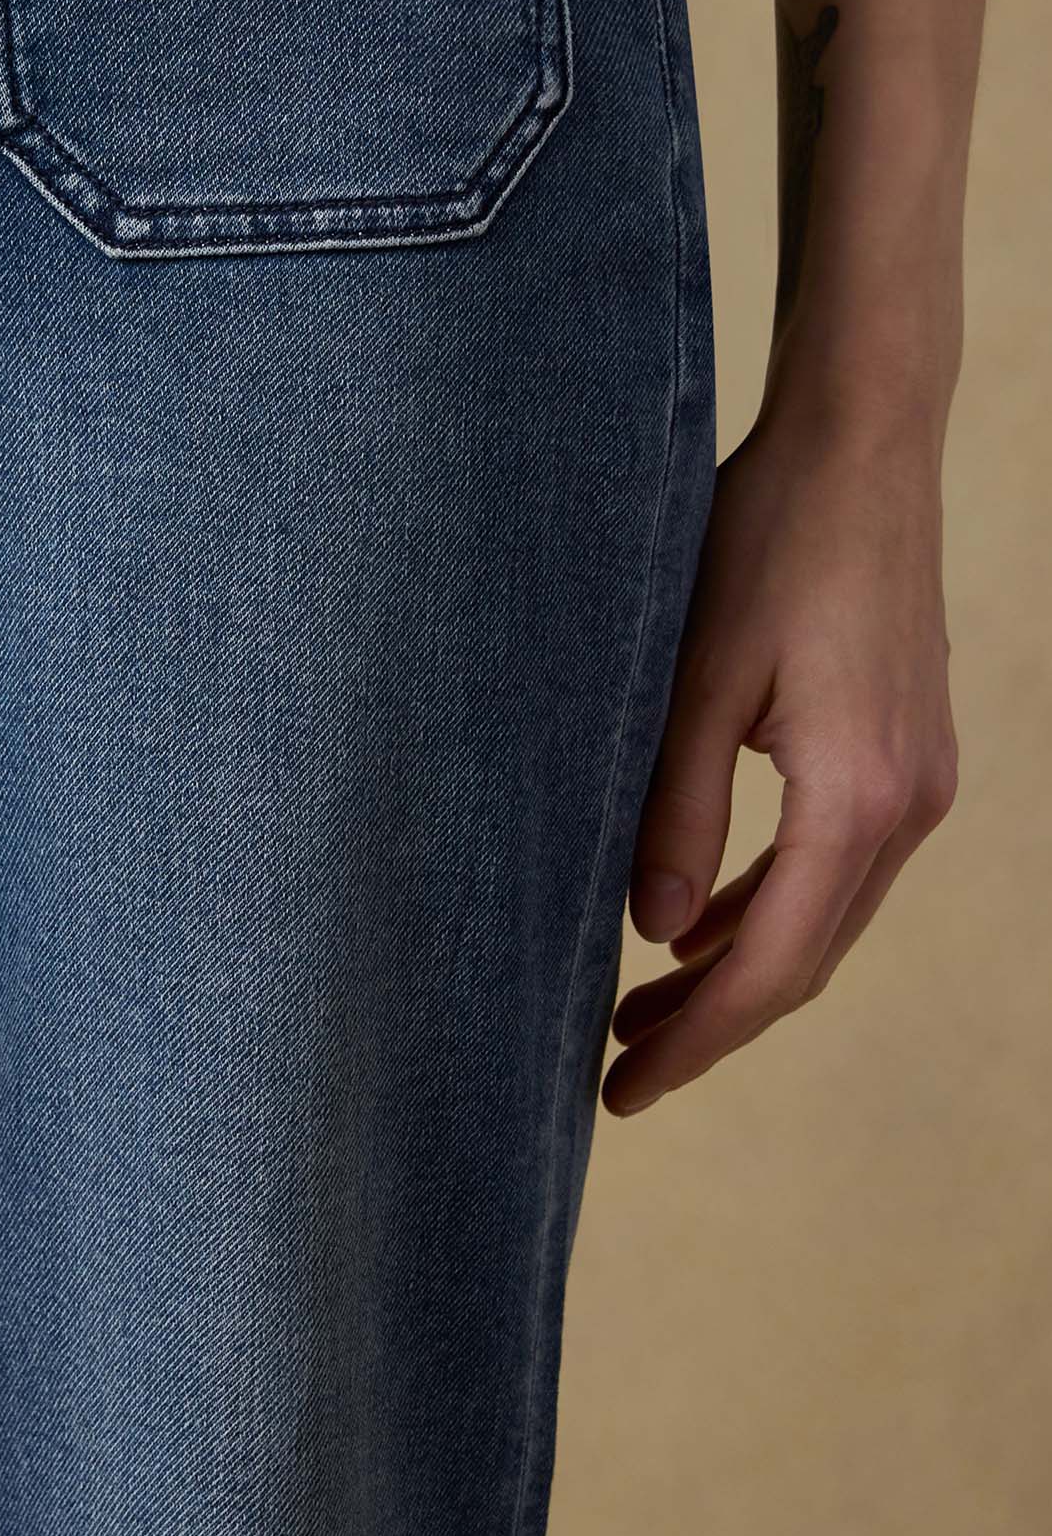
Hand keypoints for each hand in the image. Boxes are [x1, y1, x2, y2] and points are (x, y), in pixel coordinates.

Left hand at [608, 400, 957, 1113]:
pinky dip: (769, 905)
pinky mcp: (903, 750)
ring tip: (640, 1013)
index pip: (773, 964)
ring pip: (824, 916)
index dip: (698, 1038)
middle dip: (712, 1024)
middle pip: (806, 958)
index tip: (623, 1090)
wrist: (861, 445)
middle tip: (618, 1075)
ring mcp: (917, 779)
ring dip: (738, 966)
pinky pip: (836, 865)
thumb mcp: (697, 676)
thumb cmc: (766, 538)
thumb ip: (677, 810)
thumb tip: (653, 935)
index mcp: (856, 797)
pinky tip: (701, 926)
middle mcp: (907, 804)